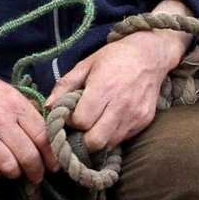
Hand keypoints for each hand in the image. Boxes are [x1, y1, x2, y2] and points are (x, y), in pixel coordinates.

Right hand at [0, 68, 57, 182]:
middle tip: (37, 177)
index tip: (54, 165)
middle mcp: (2, 120)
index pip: (42, 136)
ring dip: (16, 173)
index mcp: (16, 105)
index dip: (51, 155)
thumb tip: (48, 129)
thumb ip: (27, 110)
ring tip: (17, 173)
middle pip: (28, 155)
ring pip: (9, 165)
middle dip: (36, 171)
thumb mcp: (9, 91)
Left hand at [46, 28, 188, 152]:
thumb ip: (65, 85)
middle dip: (82, 140)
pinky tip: (108, 122)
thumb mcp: (86, 64)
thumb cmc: (114, 57)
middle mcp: (121, 105)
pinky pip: (123, 139)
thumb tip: (48, 107)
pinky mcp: (144, 121)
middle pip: (95, 141)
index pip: (81, 121)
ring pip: (109, 144)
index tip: (70, 116)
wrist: (150, 55)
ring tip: (93, 126)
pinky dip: (112, 136)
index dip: (71, 122)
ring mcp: (135, 115)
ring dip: (97, 139)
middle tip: (79, 129)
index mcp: (104, 88)